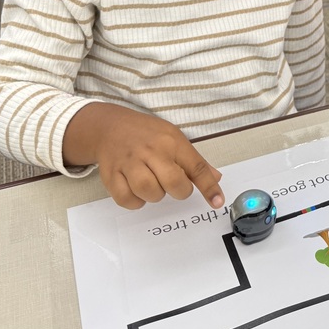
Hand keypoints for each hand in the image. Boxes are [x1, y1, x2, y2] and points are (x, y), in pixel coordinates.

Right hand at [64, 103, 224, 210]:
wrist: (110, 126)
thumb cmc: (146, 133)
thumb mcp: (174, 137)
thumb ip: (194, 161)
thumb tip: (216, 178)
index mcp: (171, 141)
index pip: (196, 167)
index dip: (209, 187)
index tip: (217, 201)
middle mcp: (151, 151)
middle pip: (173, 182)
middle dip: (179, 191)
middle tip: (176, 186)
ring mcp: (129, 163)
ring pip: (149, 192)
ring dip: (155, 195)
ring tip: (154, 185)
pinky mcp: (111, 174)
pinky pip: (126, 198)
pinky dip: (135, 201)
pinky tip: (137, 191)